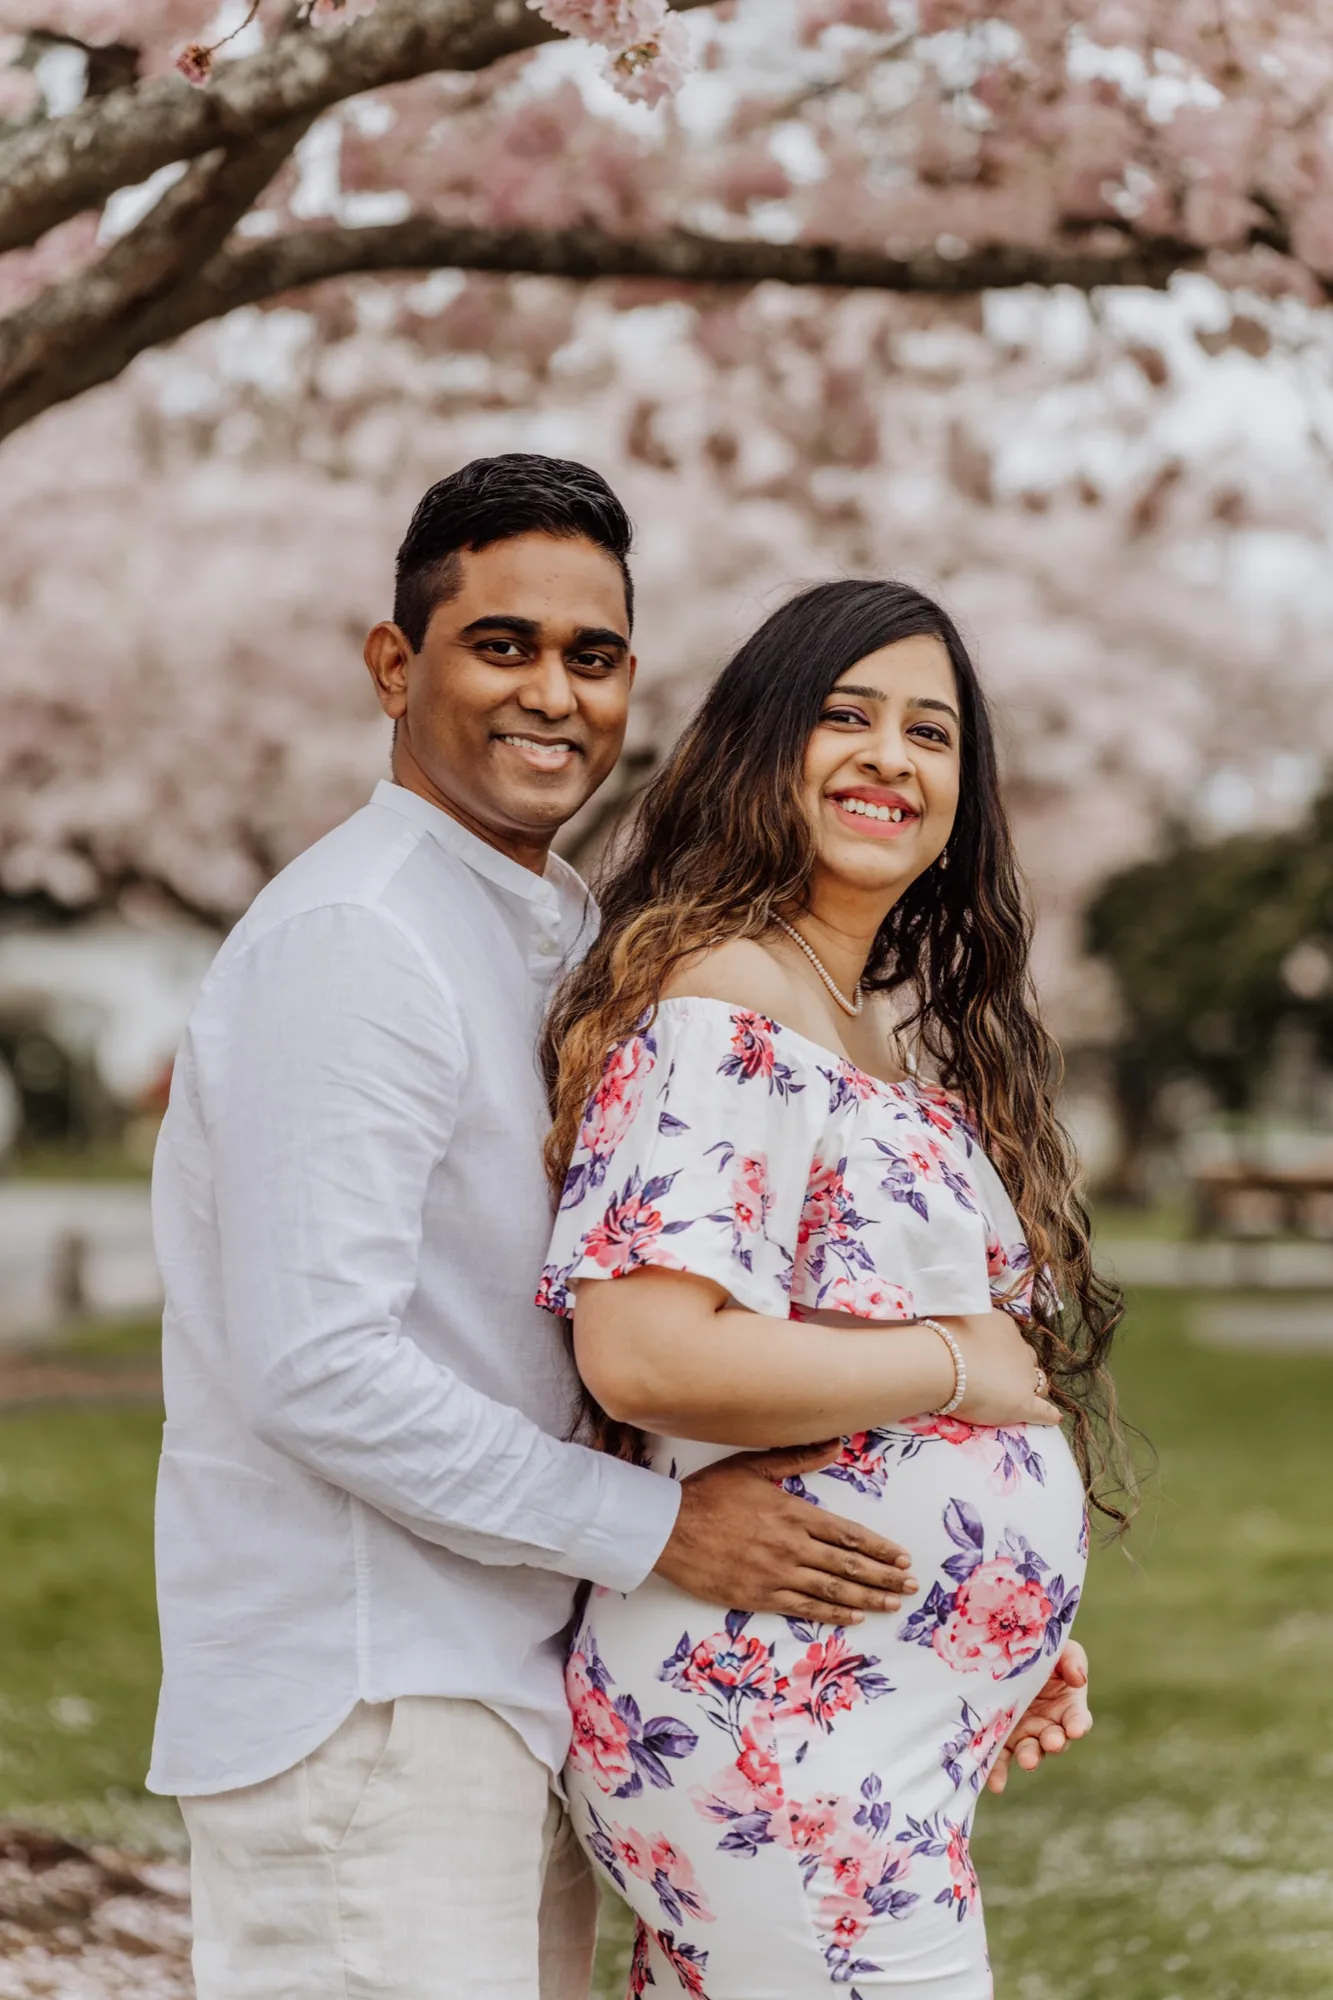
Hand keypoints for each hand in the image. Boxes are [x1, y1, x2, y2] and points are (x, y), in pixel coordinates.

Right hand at [653, 1442, 917, 1624]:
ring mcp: (776, 1574)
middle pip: (848, 1566)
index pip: (848, 1535)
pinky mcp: (759, 1596)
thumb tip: (836, 1444)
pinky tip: (851, 1618)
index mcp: (793, 1513)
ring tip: (891, 1605)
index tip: (901, 1558)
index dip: (878, 1548)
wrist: (669, 1529)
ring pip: (831, 1591)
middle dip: (883, 1578)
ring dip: (866, 1599)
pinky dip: (830, 1615)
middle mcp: (791, 1546)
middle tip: (909, 1587)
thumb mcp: (753, 1467)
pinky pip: (803, 1608)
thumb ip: (797, 1458)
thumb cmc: (709, 1494)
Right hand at [942, 1311, 1061, 1428]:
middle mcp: (1018, 1348)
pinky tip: (1053, 1418)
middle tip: (1001, 1377)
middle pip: (1026, 1359)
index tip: (988, 1357)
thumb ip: (965, 1322)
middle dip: (1019, 1367)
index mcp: (1003, 1326)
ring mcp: (1023, 1376)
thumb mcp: (955, 1317)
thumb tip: (963, 1324)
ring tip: (1026, 1396)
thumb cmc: (941, 1338)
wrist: (940, 1362)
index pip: (1010, 1340)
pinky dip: (1048, 1414)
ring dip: (1033, 1388)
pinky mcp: (1022, 1403)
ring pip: (1037, 1382)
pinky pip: (1042, 1411)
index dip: (1001, 1351)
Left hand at [985, 1640, 1091, 1793]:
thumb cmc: (1038, 1651)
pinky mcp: (1000, 1738)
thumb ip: (1072, 1660)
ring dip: (1030, 1757)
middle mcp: (1048, 1724)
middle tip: (1051, 1742)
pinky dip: (998, 1771)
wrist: (1002, 1650)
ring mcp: (1024, 1733)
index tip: (1076, 1728)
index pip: (1078, 1718)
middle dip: (1054, 1742)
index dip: (1078, 1723)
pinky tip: (995, 1784)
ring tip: (1027, 1760)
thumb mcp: (1059, 1649)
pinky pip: (1000, 1758)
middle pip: (1055, 1739)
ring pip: (1030, 1751)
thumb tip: (1079, 1679)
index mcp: (1067, 1705)